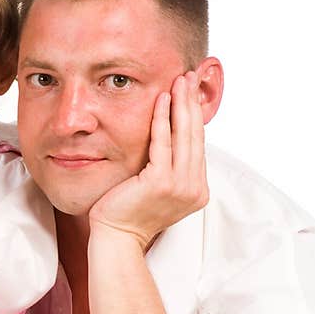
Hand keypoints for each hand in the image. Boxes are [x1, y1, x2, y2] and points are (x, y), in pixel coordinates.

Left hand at [88, 71, 208, 250]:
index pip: (197, 144)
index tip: (192, 91)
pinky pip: (163, 144)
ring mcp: (181, 186)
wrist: (117, 238)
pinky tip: (161, 100)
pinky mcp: (161, 183)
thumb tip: (169, 140)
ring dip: (181, 104)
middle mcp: (194, 188)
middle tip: (191, 75)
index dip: (195, 115)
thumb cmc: (128, 214)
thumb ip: (168, 168)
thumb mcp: (156, 189)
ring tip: (180, 80)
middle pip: (195, 135)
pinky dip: (162, 120)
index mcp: (197, 189)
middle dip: (193, 102)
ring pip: (184, 136)